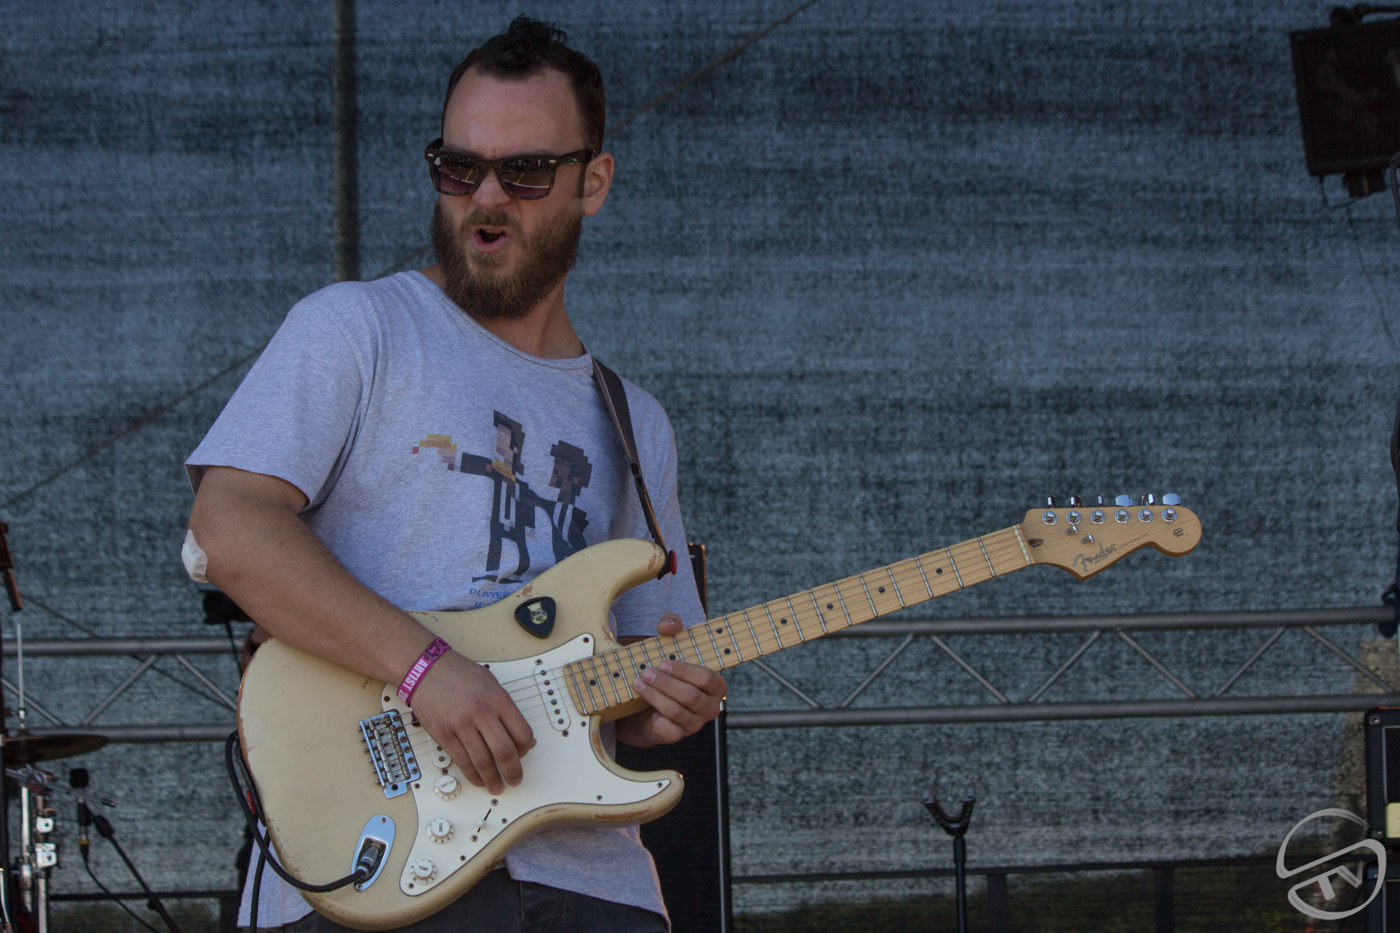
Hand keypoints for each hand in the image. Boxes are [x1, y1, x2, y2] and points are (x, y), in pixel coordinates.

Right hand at [406, 651, 535, 794]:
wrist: (425, 669)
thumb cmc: (459, 674)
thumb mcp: (491, 684)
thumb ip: (507, 710)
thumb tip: (524, 737)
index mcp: (498, 699)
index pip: (522, 733)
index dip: (526, 750)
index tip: (524, 756)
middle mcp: (481, 712)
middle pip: (504, 751)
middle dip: (512, 771)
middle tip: (514, 779)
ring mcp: (461, 724)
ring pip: (482, 761)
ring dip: (492, 778)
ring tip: (496, 785)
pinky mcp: (443, 734)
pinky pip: (462, 761)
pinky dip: (472, 775)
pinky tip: (478, 779)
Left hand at [618, 615, 726, 747]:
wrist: (650, 699)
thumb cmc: (667, 669)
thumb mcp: (669, 642)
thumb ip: (671, 625)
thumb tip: (667, 626)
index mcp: (716, 685)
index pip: (707, 679)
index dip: (684, 671)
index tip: (664, 662)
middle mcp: (710, 707)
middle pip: (691, 696)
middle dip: (666, 683)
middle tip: (646, 672)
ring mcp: (694, 724)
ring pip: (676, 712)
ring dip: (655, 696)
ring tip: (639, 683)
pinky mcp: (677, 736)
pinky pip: (669, 730)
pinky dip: (655, 717)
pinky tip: (644, 705)